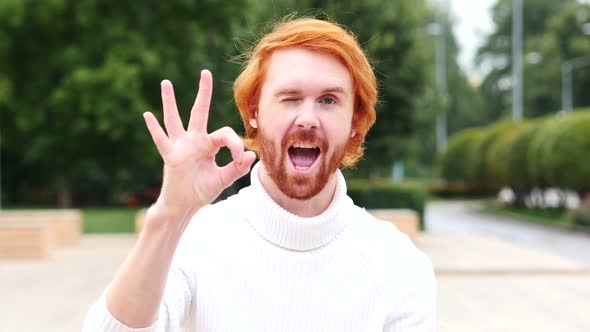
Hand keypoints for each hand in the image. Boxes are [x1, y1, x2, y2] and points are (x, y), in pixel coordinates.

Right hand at [143, 70, 255, 223]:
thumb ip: (236, 168)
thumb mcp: (222, 179)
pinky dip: (154, 129)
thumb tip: (251, 155)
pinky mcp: (171, 157)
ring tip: (166, 82)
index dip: (235, 144)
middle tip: (205, 72)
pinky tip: (147, 115)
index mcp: (208, 145)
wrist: (184, 206)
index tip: (240, 158)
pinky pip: (161, 140)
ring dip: (170, 101)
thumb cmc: (202, 191)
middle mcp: (194, 141)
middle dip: (203, 93)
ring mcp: (180, 147)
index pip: (224, 134)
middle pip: (199, 111)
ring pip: (174, 120)